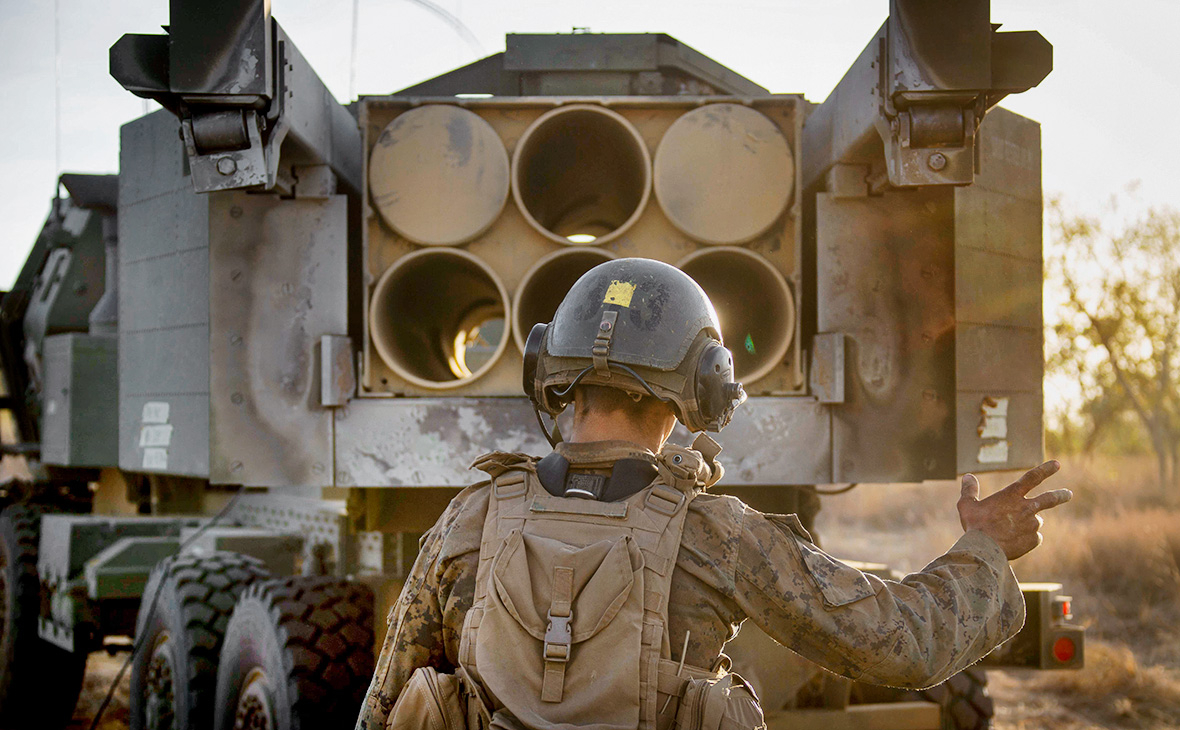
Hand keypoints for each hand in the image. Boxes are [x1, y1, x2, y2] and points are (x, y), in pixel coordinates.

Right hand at [957, 460, 1071, 559]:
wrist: (984, 550)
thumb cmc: (975, 526)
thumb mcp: (966, 505)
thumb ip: (969, 490)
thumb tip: (969, 476)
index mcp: (1012, 495)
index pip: (1032, 477)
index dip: (1045, 469)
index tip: (1057, 464)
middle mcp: (1027, 508)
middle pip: (1049, 499)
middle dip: (1061, 495)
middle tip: (1068, 494)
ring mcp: (1032, 525)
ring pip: (1034, 521)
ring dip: (1026, 524)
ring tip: (1009, 532)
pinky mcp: (1034, 540)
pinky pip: (1033, 538)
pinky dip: (1025, 538)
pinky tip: (1012, 542)